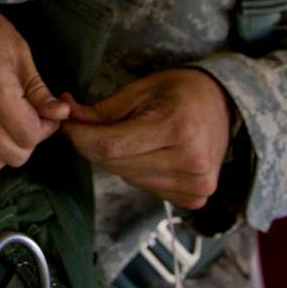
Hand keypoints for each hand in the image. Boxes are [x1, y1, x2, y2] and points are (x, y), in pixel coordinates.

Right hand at [0, 0, 69, 179]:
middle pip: (11, 155)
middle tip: (26, 120)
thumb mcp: (20, 52)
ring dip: (0, 155)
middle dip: (27, 141)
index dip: (45, 128)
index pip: (28, 135)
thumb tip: (60, 114)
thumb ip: (39, 90)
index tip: (44, 114)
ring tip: (3, 132)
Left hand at [60, 70, 232, 208]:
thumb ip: (101, 111)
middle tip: (85, 128)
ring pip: (128, 178)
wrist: (222, 104)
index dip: (81, 138)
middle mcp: (191, 161)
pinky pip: (145, 188)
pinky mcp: (195, 198)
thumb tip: (64, 118)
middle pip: (116, 164)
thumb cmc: (180, 91)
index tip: (66, 126)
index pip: (111, 146)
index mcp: (179, 127)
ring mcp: (196, 184)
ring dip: (115, 160)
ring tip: (127, 136)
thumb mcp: (140, 89)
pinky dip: (135, 171)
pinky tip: (147, 153)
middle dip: (92, 146)